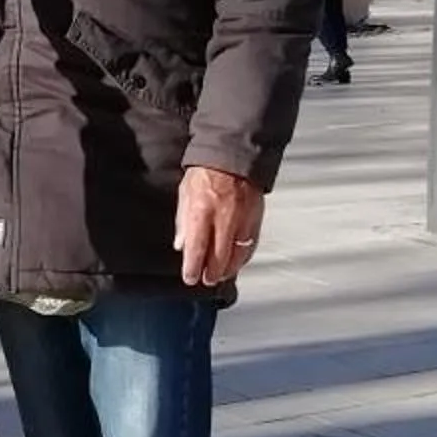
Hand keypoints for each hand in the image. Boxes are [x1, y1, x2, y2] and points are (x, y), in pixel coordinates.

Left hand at [174, 167, 264, 288]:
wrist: (233, 156)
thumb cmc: (206, 172)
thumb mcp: (185, 193)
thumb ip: (182, 221)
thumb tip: (181, 245)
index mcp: (201, 210)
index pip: (197, 248)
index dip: (193, 267)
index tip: (190, 277)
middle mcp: (223, 217)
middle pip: (219, 257)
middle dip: (211, 273)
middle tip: (206, 280)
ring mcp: (242, 220)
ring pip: (237, 255)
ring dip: (228, 269)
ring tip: (220, 276)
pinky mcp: (255, 219)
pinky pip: (250, 245)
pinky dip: (243, 258)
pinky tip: (236, 262)